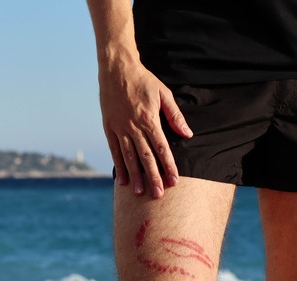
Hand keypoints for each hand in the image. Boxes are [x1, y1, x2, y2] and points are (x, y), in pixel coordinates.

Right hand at [98, 59, 192, 197]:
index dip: (168, 166)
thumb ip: (175, 115)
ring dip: (136, 176)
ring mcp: (119, 128)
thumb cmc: (143, 80)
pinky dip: (119, 166)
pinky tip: (123, 180)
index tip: (174, 181)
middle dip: (153, 177)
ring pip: (129, 157)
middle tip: (158, 195)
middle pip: (145, 157)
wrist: (116, 69)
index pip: (162, 148)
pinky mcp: (109, 128)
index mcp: (149, 119)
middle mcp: (133, 127)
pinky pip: (115, 151)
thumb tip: (187, 134)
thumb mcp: (163, 94)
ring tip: (141, 192)